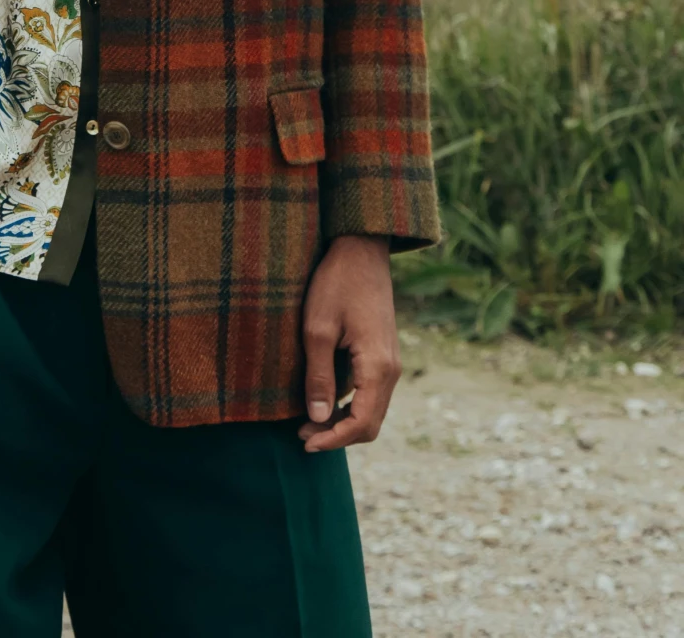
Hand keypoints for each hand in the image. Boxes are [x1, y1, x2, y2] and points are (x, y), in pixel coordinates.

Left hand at [297, 234, 399, 452]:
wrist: (362, 249)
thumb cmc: (336, 283)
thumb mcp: (318, 328)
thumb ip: (318, 375)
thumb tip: (317, 417)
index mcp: (378, 367)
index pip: (361, 424)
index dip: (333, 440)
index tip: (305, 442)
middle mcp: (390, 370)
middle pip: (370, 423)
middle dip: (337, 435)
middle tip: (302, 434)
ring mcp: (389, 362)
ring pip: (371, 409)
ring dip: (342, 421)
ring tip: (306, 420)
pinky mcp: (382, 354)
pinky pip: (369, 391)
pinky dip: (348, 403)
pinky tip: (321, 396)